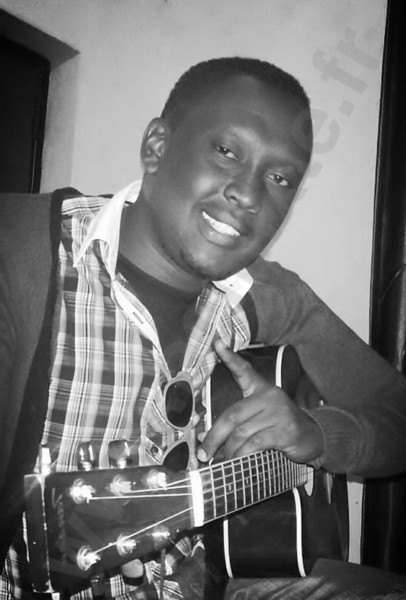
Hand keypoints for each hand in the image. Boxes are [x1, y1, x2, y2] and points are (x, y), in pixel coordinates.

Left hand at [197, 340, 323, 464]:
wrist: (314, 436)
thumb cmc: (280, 426)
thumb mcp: (261, 417)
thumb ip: (237, 422)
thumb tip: (205, 437)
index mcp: (261, 389)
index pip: (244, 370)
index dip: (229, 357)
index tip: (216, 343)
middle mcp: (269, 397)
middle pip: (232, 415)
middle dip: (213, 437)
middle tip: (202, 453)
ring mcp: (278, 413)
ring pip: (241, 433)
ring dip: (228, 451)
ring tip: (223, 461)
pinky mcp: (285, 431)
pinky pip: (255, 444)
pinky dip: (242, 456)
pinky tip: (238, 462)